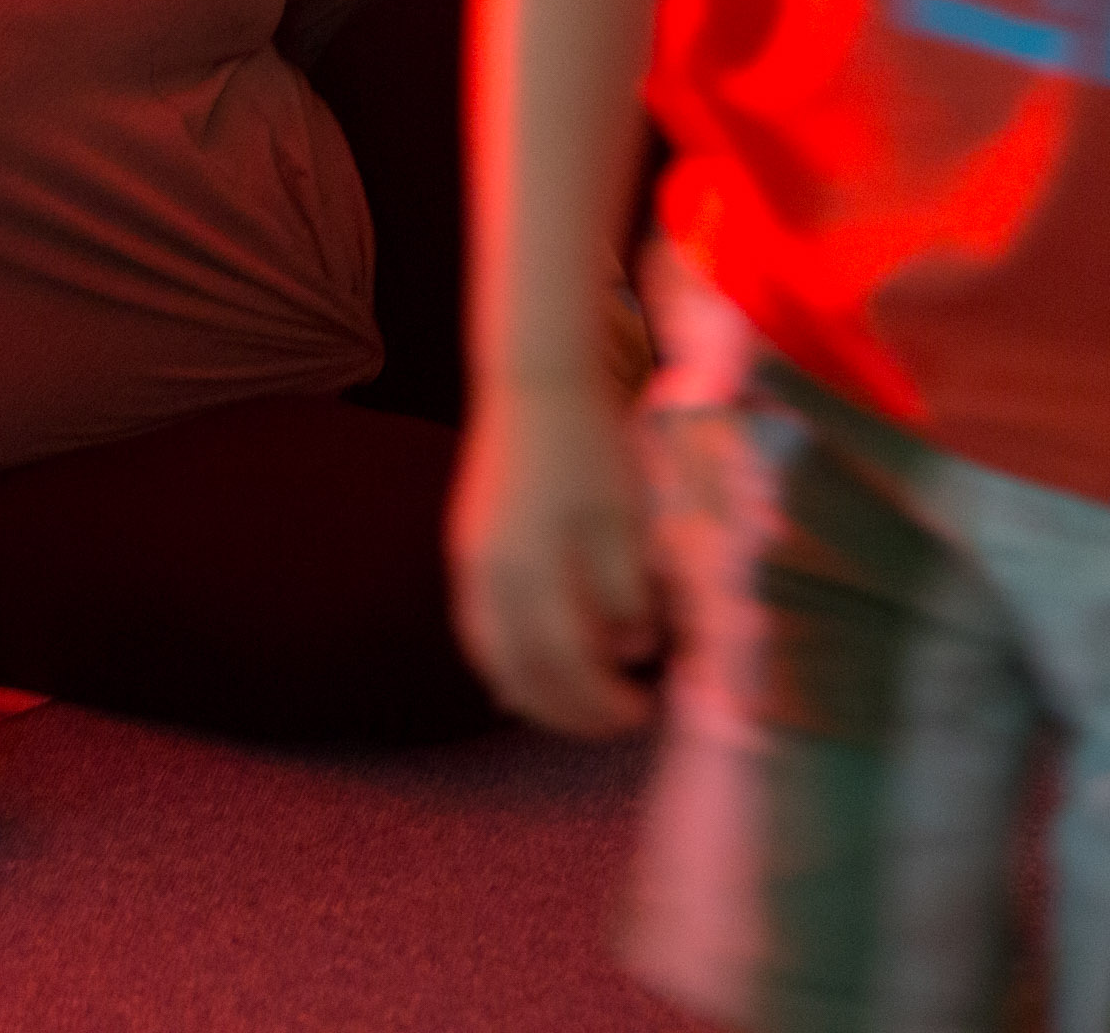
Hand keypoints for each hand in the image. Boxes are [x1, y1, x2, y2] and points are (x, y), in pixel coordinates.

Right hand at [449, 376, 659, 738]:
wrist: (533, 386)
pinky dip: (505, 663)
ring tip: (576, 707)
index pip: (564, 663)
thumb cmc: (590, 446)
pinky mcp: (465, 551)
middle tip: (615, 723)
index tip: (645, 711)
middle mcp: (487, 574)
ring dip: (533, 693)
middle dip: (569, 710)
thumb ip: (628, 591)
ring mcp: (468, 563)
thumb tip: (633, 650)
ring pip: (489, 656)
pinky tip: (532, 671)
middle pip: (519, 673)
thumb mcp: (627, 519)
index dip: (603, 701)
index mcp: (529, 566)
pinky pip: (477, 628)